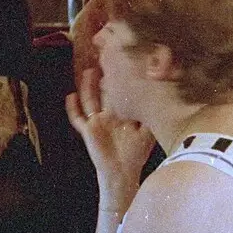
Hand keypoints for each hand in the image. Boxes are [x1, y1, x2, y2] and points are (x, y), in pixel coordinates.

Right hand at [65, 67, 152, 192]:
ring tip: (88, 71)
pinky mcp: (87, 130)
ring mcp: (97, 121)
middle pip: (104, 92)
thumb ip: (151, 117)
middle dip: (104, 77)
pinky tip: (70, 96)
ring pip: (90, 100)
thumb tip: (162, 99)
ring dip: (87, 87)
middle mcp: (109, 115)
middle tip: (105, 60)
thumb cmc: (135, 154)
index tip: (125, 64)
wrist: (122, 172)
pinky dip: (72, 108)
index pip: (122, 93)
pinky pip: (76, 117)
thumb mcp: (148, 133)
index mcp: (123, 114)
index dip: (122, 79)